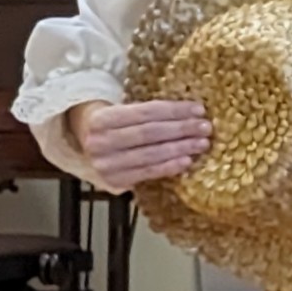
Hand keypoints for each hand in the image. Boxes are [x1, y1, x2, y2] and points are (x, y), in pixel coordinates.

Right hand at [66, 98, 210, 191]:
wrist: (86, 148)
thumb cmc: (114, 126)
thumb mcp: (121, 112)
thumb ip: (149, 113)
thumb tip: (192, 112)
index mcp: (101, 118)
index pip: (145, 112)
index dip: (174, 110)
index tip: (199, 109)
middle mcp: (99, 142)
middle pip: (149, 133)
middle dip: (181, 129)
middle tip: (206, 127)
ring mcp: (105, 164)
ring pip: (150, 154)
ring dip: (180, 148)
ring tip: (202, 144)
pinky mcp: (113, 181)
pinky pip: (148, 173)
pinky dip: (169, 167)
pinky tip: (187, 161)